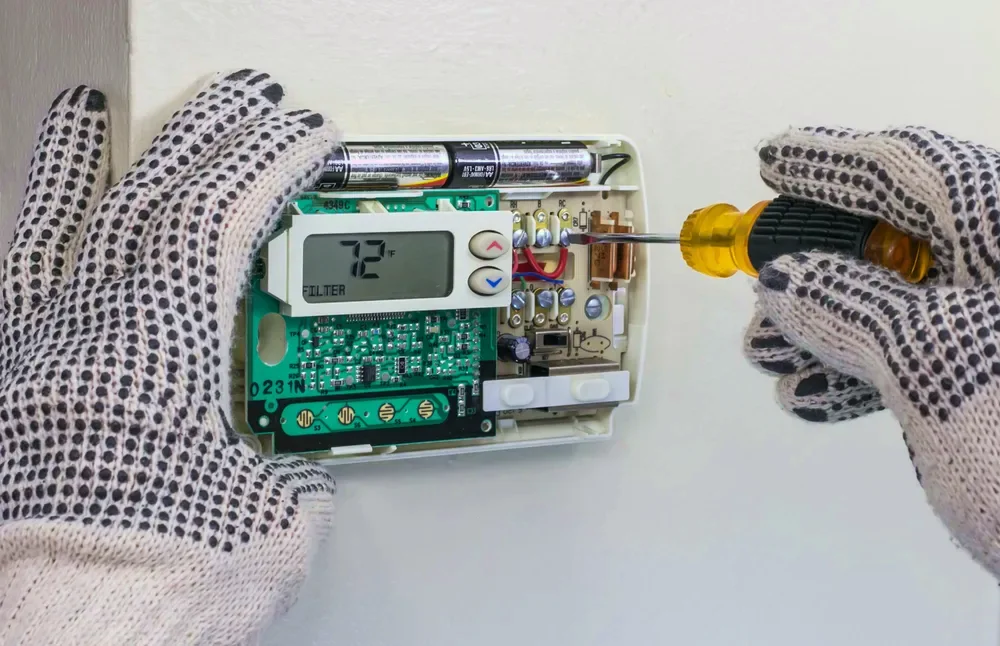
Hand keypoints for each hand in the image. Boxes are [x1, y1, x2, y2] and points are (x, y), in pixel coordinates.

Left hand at [0, 70, 337, 643]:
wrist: (59, 632)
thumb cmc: (153, 580)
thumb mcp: (266, 522)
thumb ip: (280, 477)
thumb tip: (280, 483)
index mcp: (160, 353)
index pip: (218, 217)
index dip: (264, 159)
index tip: (300, 131)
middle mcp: (85, 336)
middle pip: (148, 198)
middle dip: (203, 133)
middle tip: (239, 97)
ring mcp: (32, 358)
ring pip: (52, 230)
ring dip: (79, 161)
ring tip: (86, 112)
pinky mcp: (3, 394)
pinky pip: (11, 294)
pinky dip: (26, 250)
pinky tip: (31, 233)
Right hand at [745, 126, 999, 575]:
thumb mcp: (936, 361)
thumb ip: (852, 308)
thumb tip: (788, 280)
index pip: (922, 171)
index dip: (835, 162)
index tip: (775, 159)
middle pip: (906, 239)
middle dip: (818, 259)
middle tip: (758, 268)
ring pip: (903, 305)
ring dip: (824, 325)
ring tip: (767, 349)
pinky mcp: (997, 387)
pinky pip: (919, 358)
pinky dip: (860, 372)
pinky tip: (811, 392)